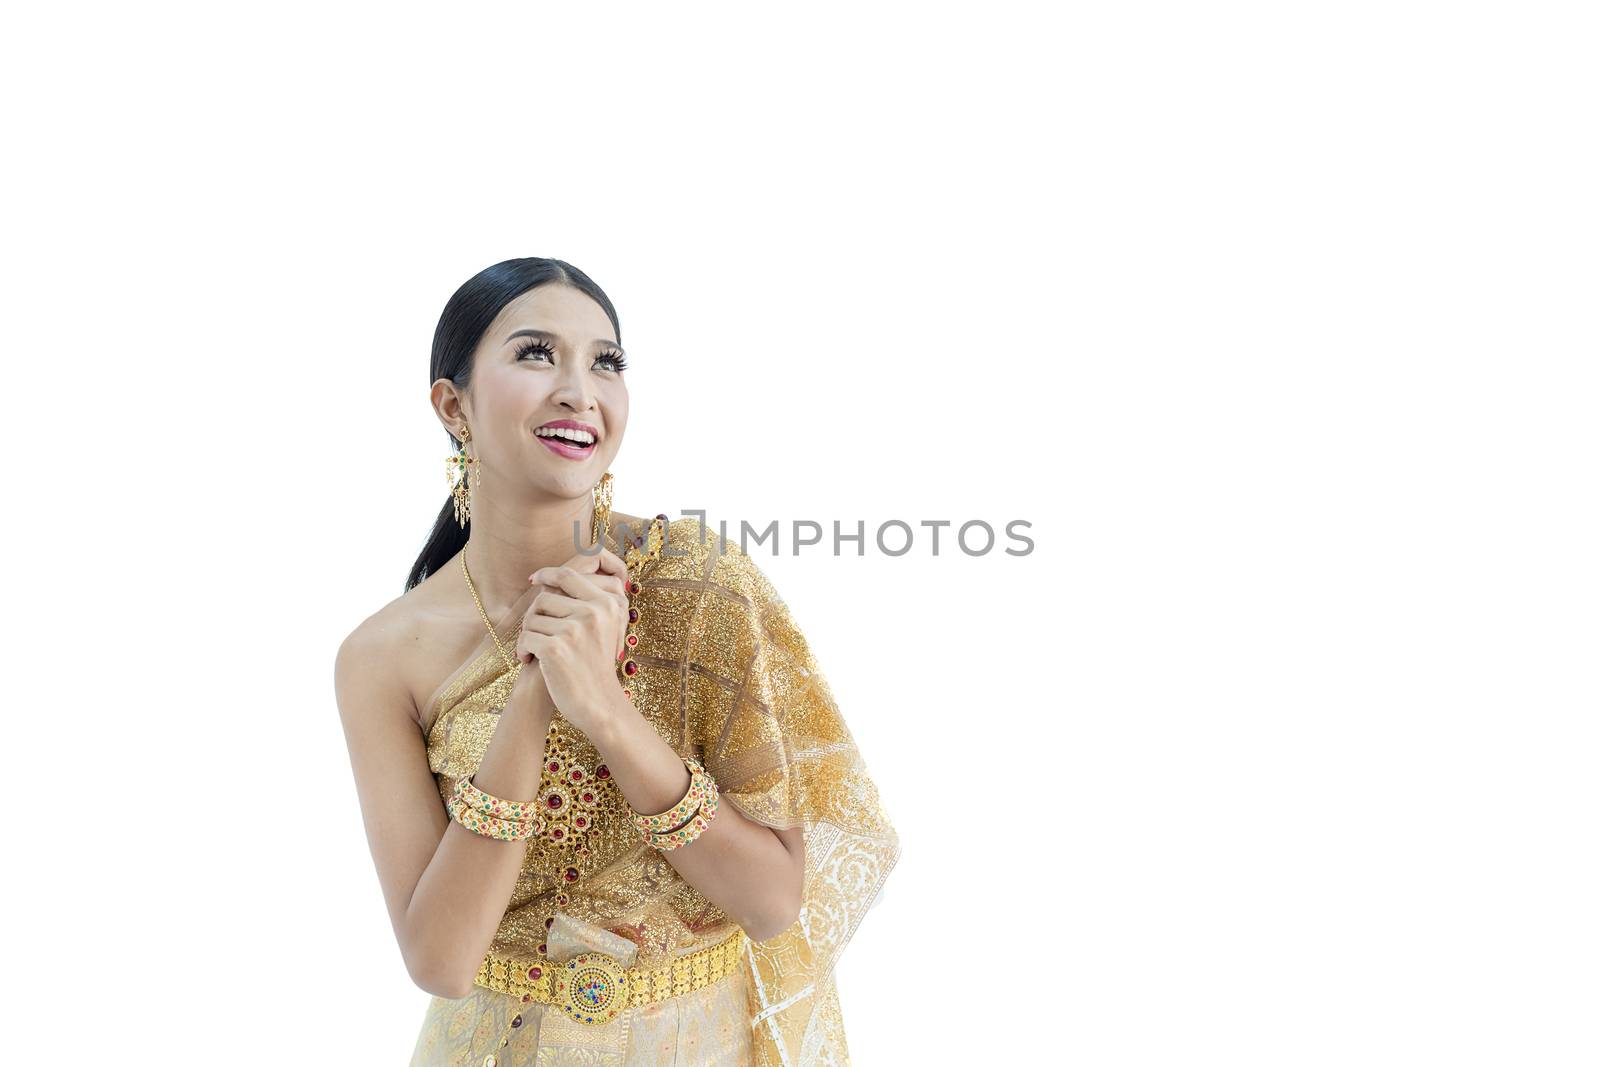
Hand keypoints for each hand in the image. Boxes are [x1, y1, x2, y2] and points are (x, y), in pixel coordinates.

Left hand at [515, 547, 630, 738]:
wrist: (598, 704)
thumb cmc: (594, 665)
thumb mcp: (604, 627)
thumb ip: (588, 600)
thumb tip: (559, 574)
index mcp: (607, 603)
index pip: (568, 576)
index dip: (547, 574)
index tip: (534, 579)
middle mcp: (593, 612)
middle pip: (544, 597)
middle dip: (535, 616)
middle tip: (537, 634)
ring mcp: (574, 630)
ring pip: (532, 618)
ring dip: (529, 636)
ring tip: (537, 652)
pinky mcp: (556, 648)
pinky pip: (526, 638)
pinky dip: (523, 651)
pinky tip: (530, 662)